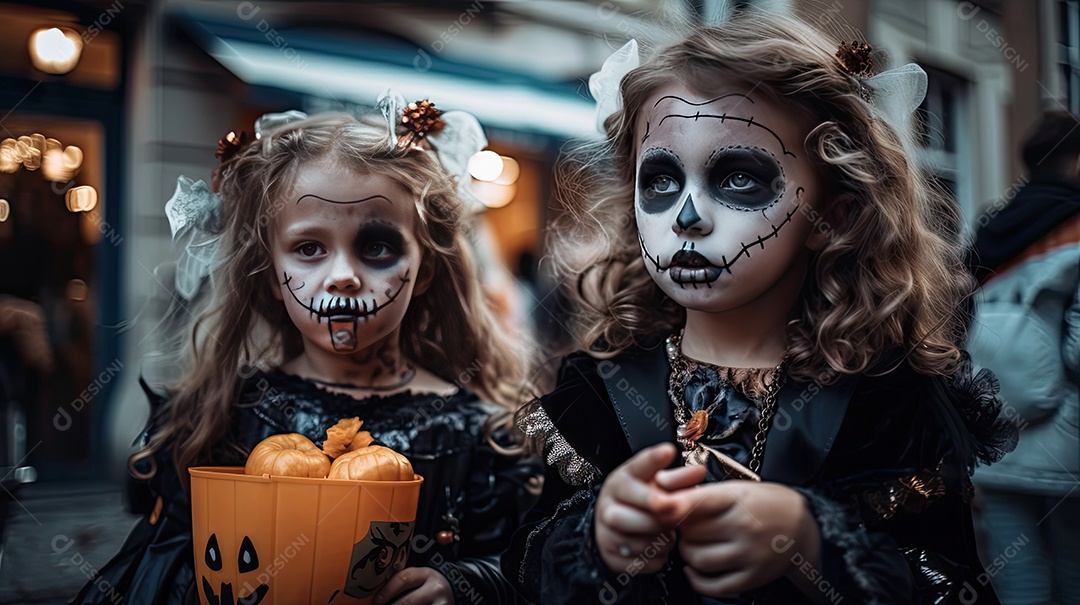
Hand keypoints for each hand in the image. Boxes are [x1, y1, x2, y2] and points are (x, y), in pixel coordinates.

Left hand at [372, 566, 453, 604]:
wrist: (452, 593)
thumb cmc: (427, 588)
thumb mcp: (418, 580)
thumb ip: (402, 583)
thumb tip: (376, 595)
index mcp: (426, 574)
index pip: (403, 579)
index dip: (385, 592)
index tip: (375, 602)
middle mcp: (436, 588)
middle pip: (406, 601)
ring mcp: (441, 604)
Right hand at [594, 443, 705, 573]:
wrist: (615, 527)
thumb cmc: (641, 501)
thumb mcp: (657, 486)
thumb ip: (679, 479)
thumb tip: (700, 470)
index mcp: (624, 479)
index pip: (638, 467)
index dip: (654, 460)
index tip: (669, 451)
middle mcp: (609, 501)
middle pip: (636, 510)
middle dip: (658, 517)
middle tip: (672, 514)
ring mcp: (605, 528)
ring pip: (637, 540)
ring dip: (658, 540)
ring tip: (665, 533)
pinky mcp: (609, 553)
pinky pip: (638, 561)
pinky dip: (654, 558)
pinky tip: (655, 547)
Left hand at [668, 481, 819, 596]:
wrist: (803, 528)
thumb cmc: (765, 504)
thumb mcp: (737, 487)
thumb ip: (701, 492)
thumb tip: (661, 488)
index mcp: (739, 499)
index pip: (698, 502)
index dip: (673, 505)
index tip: (657, 506)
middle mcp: (744, 528)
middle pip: (692, 533)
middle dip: (681, 530)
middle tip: (686, 525)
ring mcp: (749, 555)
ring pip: (698, 559)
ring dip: (688, 552)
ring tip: (694, 543)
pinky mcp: (751, 577)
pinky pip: (714, 585)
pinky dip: (697, 578)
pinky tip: (696, 568)